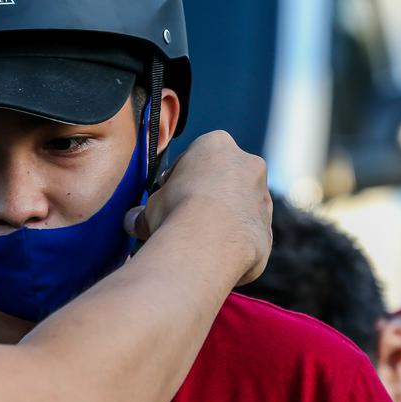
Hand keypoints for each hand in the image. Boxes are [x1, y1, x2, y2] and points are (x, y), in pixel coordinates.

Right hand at [125, 131, 271, 284]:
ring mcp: (262, 197)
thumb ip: (146, 210)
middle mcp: (247, 164)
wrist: (207, 242)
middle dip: (207, 198)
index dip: (179, 179)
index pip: (196, 158)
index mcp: (217, 144)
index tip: (168, 197)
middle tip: (183, 220)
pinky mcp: (267, 230)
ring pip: (238, 208)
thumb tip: (133, 221)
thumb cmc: (176, 211)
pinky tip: (212, 257)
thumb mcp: (151, 204)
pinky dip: (231, 246)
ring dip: (221, 222)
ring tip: (197, 244)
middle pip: (224, 180)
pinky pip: (245, 237)